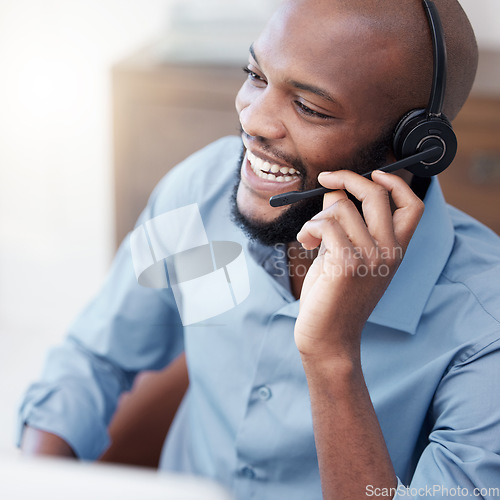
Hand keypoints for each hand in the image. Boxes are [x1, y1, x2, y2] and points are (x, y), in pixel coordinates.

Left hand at [294, 170, 423, 361]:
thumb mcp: (346, 254)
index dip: (396, 182)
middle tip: (325, 178)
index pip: (413, 205)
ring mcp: (371, 258)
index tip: (373, 172)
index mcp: (395, 249)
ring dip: (317, 216)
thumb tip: (335, 190)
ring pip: (340, 209)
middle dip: (348, 178)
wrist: (328, 338)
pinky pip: (324, 225)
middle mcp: (389, 252)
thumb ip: (346, 224)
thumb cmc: (334, 296)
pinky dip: (308, 228)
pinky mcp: (346, 265)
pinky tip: (306, 244)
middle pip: (376, 194)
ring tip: (310, 237)